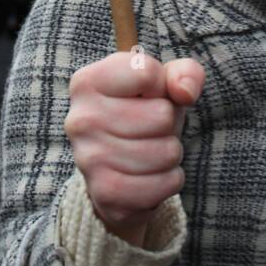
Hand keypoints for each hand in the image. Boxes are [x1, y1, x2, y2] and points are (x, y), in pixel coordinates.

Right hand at [64, 51, 204, 246]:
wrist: (118, 170)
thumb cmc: (143, 114)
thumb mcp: (163, 84)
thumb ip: (184, 72)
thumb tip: (184, 92)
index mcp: (86, 82)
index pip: (146, 73)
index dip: (161, 86)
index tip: (147, 96)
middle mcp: (80, 120)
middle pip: (162, 115)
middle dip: (169, 123)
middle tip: (152, 129)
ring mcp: (90, 159)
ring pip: (167, 151)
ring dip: (171, 153)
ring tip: (151, 150)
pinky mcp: (106, 193)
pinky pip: (166, 183)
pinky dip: (170, 179)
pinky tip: (150, 174)